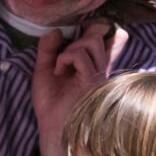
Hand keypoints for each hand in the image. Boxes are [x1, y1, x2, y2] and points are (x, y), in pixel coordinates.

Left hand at [31, 18, 128, 155]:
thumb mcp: (44, 70)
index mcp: (92, 66)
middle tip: (62, 53)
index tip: (84, 27)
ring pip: (91, 42)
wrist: (51, 129)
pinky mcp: (93, 81)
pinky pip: (81, 55)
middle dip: (78, 35)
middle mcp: (99, 69)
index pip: (110, 39)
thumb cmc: (50, 104)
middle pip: (98, 35)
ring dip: (69, 48)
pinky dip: (65, 57)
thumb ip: (48, 50)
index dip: (100, 27)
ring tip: (59, 66)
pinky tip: (58, 71)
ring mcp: (98, 75)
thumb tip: (55, 30)